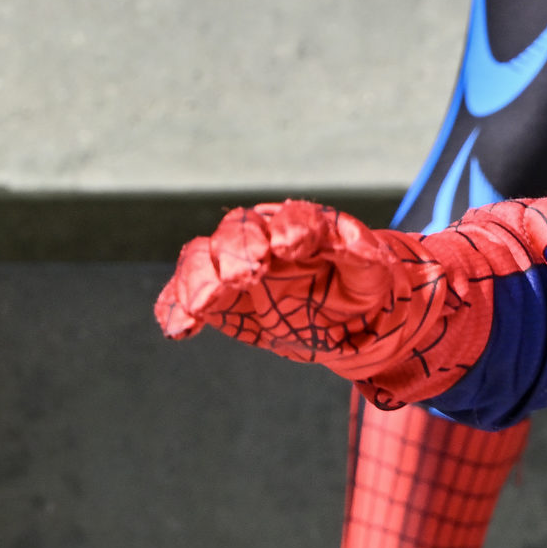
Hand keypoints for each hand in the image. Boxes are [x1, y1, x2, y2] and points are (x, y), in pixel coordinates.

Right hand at [157, 200, 437, 366]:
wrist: (341, 322)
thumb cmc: (356, 288)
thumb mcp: (370, 274)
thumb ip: (361, 255)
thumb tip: (362, 245)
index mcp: (300, 229)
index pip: (292, 219)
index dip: (289, 228)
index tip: (288, 247)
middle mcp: (261, 240)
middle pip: (237, 232)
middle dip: (237, 251)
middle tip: (245, 275)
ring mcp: (234, 268)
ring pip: (203, 259)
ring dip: (199, 279)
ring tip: (202, 305)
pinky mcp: (219, 300)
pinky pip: (188, 298)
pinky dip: (176, 309)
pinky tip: (179, 328)